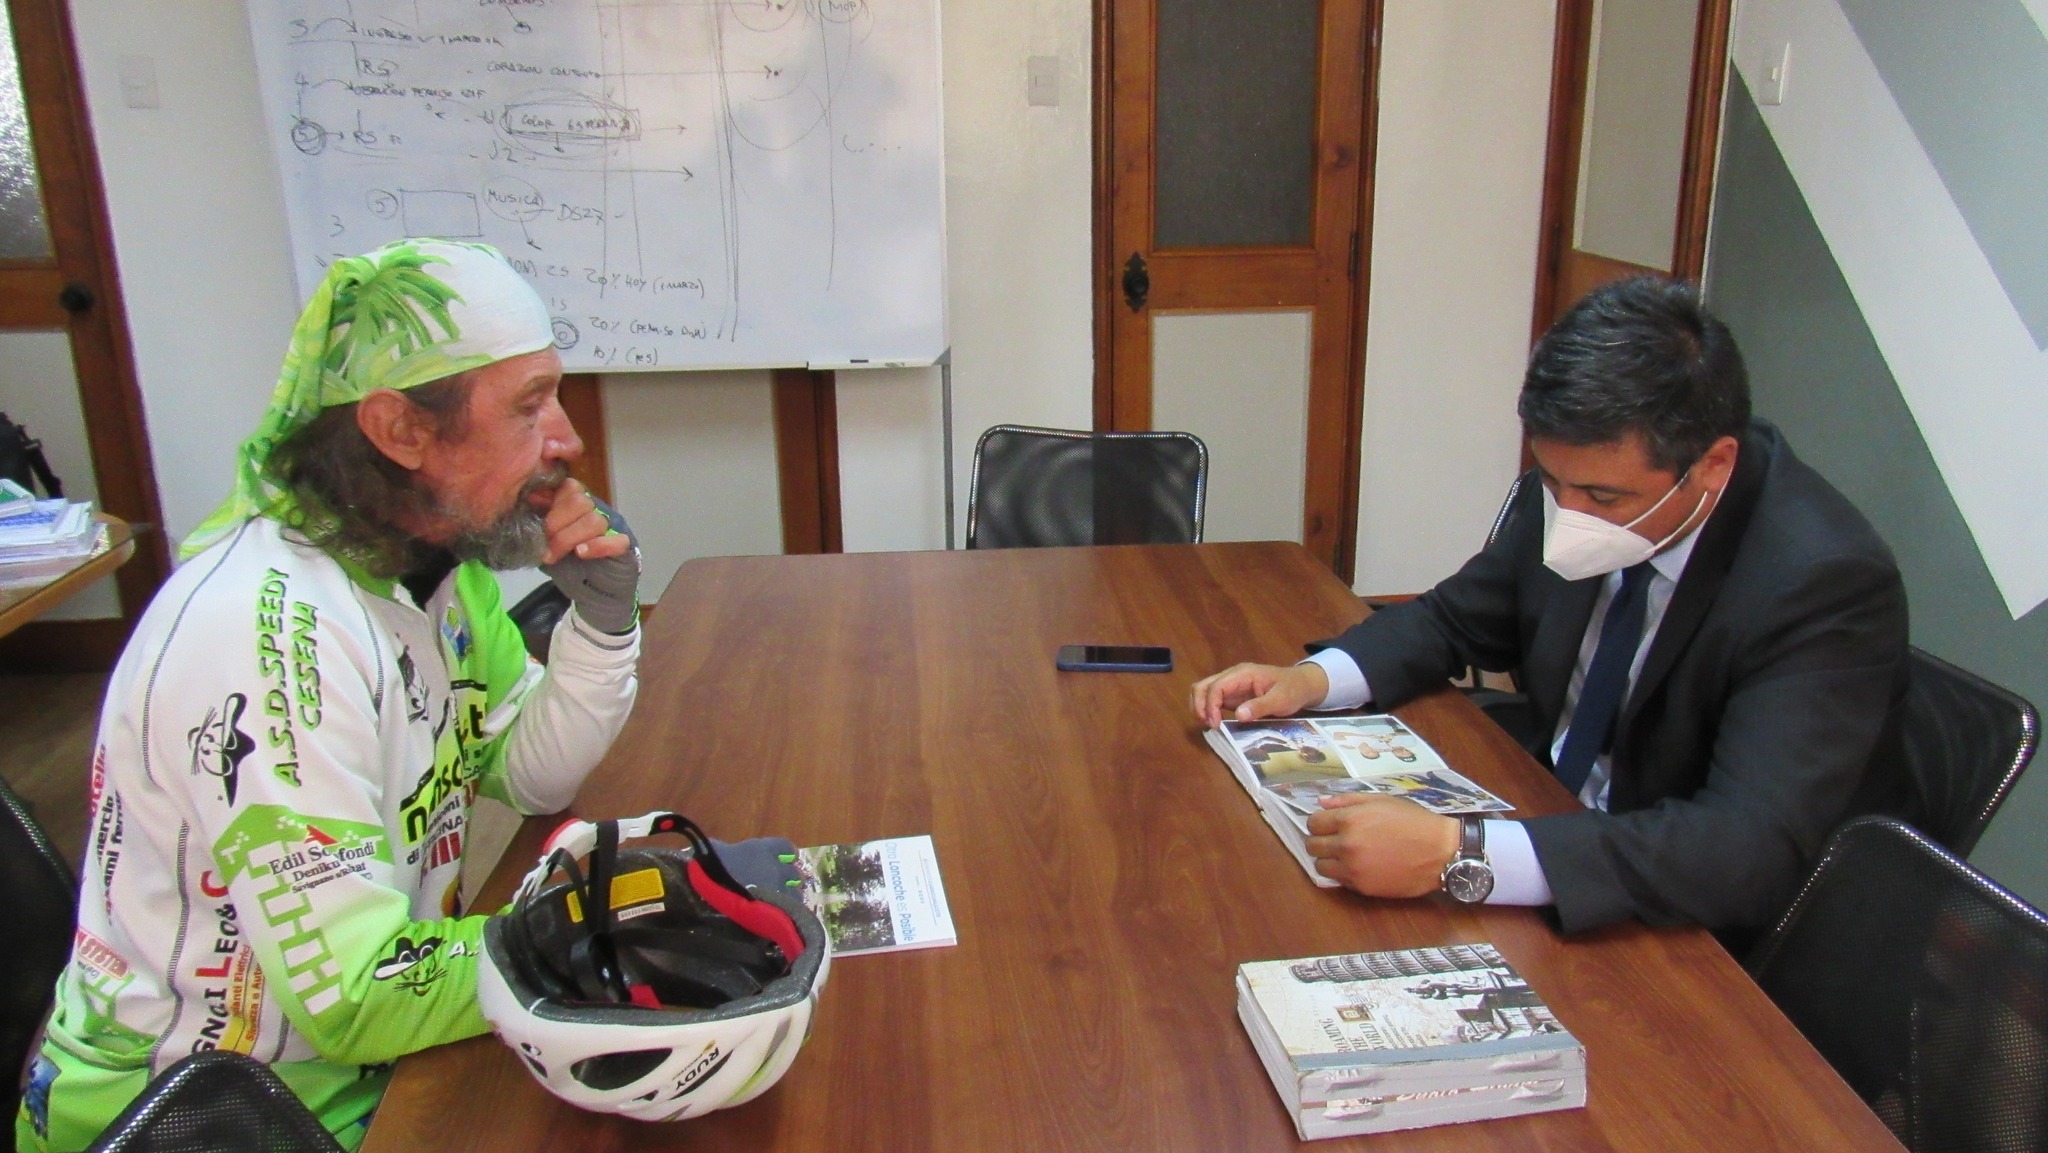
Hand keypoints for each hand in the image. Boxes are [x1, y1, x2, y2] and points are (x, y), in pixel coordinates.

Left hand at [539, 481, 640, 633]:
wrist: (594, 597)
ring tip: (555, 556)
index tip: (535, 521)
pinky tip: (581, 553)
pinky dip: (597, 546)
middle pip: (580, 500)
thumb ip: (538, 527)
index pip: (569, 487)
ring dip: (569, 538)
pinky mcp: (626, 546)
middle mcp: (597, 511)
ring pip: (595, 520)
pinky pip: (616, 540)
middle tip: (545, 544)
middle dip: (556, 523)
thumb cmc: (570, 568)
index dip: (550, 502)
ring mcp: (614, 527)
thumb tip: (521, 509)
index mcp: (577, 506)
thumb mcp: (546, 544)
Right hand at [1189, 661, 1329, 728]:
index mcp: (1243, 674)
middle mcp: (1233, 676)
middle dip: (1199, 705)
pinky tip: (1215, 723)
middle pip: (1203, 686)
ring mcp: (1231, 685)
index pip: (1216, 686)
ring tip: (1210, 725)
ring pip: (1204, 691)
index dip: (1210, 705)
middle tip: (1209, 725)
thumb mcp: (1281, 699)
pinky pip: (1212, 699)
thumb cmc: (1293, 690)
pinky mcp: (1233, 694)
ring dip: (1200, 707)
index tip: (1215, 724)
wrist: (1302, 684)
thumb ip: (1260, 706)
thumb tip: (1238, 716)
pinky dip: (1208, 710)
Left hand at [1302, 795, 1460, 897]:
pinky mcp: (1362, 887)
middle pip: (1312, 846)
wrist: (1440, 852)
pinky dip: (1344, 874)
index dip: (1320, 823)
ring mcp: (1353, 869)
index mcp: (1350, 819)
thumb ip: (1348, 800)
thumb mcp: (1382, 801)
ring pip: (1320, 867)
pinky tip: (1360, 866)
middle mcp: (1346, 845)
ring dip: (1328, 860)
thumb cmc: (1413, 821)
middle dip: (1320, 841)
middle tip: (1335, 840)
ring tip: (1345, 855)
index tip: (1329, 825)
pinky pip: (1338, 880)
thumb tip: (1321, 803)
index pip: (1313, 823)